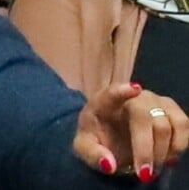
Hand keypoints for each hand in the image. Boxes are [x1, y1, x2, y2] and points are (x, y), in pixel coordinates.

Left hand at [73, 82, 188, 181]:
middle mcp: (132, 95)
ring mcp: (154, 100)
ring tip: (154, 165)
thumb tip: (109, 164)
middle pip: (146, 116)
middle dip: (147, 148)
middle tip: (144, 174)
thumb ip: (92, 154)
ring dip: (165, 150)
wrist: (111, 135)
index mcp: (104, 101)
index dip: (123, 90)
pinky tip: (167, 156)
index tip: (135, 89)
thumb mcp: (85, 147)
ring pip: (170, 121)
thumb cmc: (97, 136)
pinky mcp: (171, 109)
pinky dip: (180, 145)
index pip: (112, 92)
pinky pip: (184, 125)